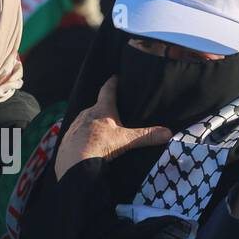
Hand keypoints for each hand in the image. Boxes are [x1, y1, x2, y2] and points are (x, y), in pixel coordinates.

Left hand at [54, 77, 171, 180]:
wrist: (73, 161)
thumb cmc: (99, 145)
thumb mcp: (125, 141)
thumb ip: (146, 136)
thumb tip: (169, 133)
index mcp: (101, 109)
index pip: (107, 90)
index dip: (112, 82)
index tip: (115, 76)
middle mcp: (86, 113)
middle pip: (97, 106)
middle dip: (105, 107)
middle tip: (115, 108)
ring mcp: (75, 124)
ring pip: (87, 119)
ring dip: (95, 121)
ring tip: (103, 127)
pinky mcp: (68, 136)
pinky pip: (79, 131)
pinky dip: (85, 134)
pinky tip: (89, 141)